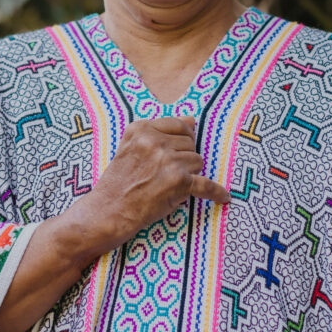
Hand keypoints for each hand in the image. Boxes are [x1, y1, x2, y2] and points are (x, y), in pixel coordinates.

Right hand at [71, 116, 229, 254]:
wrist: (108, 210)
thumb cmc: (119, 181)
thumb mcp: (131, 146)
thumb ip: (159, 130)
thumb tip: (192, 120)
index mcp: (142, 128)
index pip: (179, 125)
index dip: (182, 140)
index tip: (177, 151)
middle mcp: (154, 141)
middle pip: (190, 144)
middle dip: (184, 159)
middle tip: (166, 174)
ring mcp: (167, 160)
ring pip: (197, 161)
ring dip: (189, 174)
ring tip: (170, 185)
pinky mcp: (177, 182)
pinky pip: (206, 185)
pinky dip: (216, 193)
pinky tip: (223, 197)